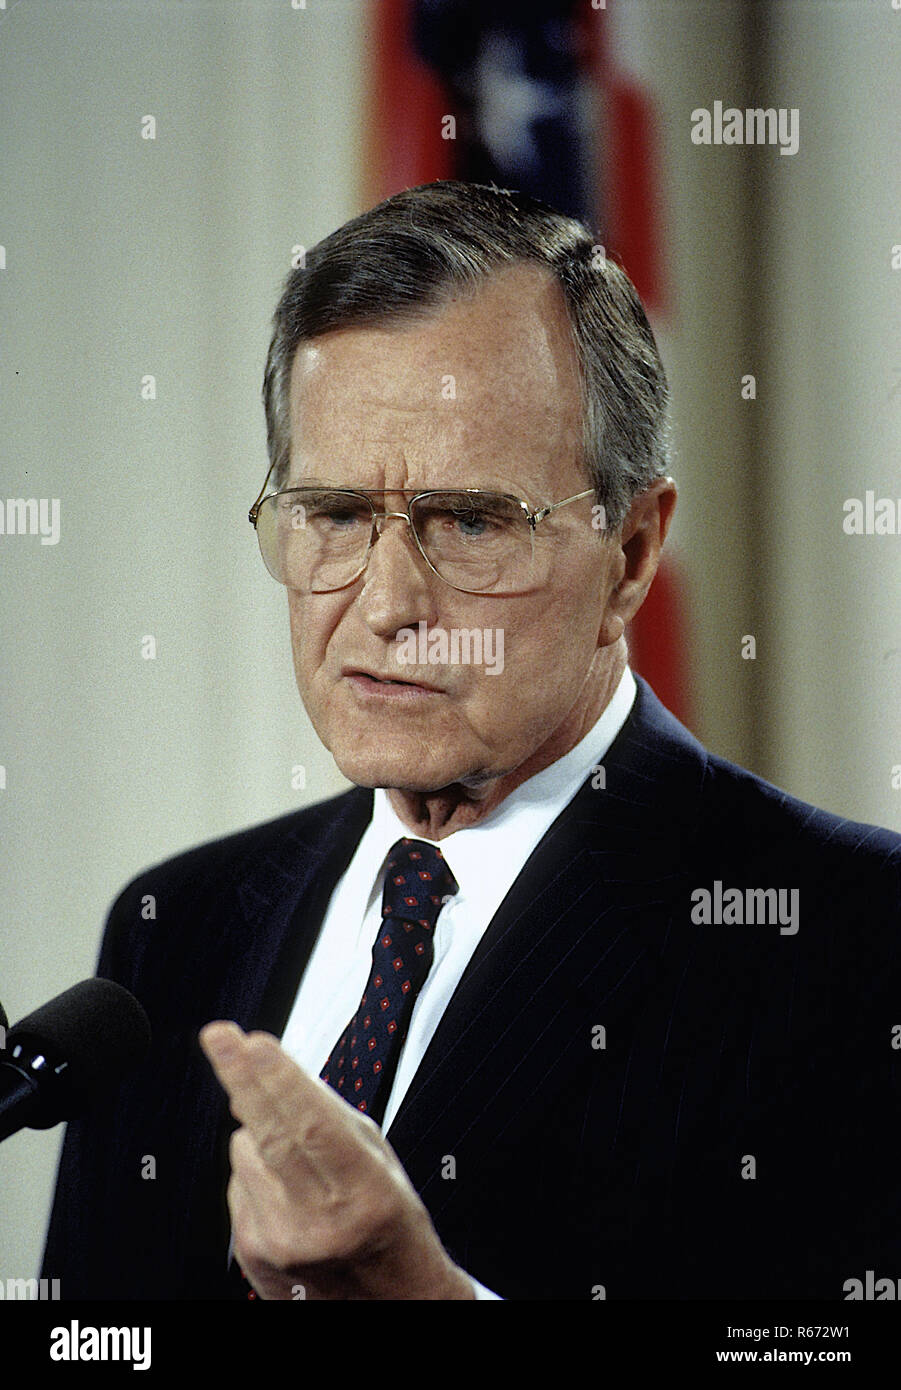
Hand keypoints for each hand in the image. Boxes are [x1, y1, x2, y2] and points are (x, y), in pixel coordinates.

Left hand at [199, 1021, 474, 1300]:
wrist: (387, 1307)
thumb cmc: (389, 1227)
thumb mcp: (381, 1166)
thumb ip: (332, 1120)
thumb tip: (274, 1074)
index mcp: (364, 1196)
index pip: (313, 1126)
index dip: (281, 1081)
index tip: (256, 1043)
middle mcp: (318, 1223)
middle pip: (269, 1135)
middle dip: (240, 1078)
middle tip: (218, 1036)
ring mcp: (278, 1242)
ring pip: (245, 1152)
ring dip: (260, 1131)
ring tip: (298, 1154)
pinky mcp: (250, 1252)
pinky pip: (238, 1183)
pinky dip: (254, 1169)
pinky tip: (285, 1188)